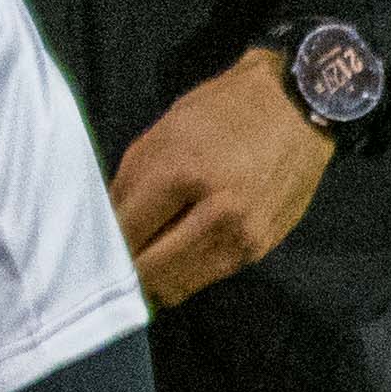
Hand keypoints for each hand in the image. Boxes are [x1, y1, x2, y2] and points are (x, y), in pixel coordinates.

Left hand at [109, 44, 335, 310]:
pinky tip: (172, 260)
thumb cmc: (222, 110)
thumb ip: (130, 184)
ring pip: (177, 285)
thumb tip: (108, 229)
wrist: (298, 106)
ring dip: (153, 281)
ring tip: (140, 267)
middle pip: (149, 270)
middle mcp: (217, 211)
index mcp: (182, 172)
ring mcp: (243, 235)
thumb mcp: (163, 132)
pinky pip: (207, 278)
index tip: (92, 248)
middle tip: (111, 266)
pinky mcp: (261, 248)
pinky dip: (183, 275)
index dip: (104, 245)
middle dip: (124, 272)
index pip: (127, 233)